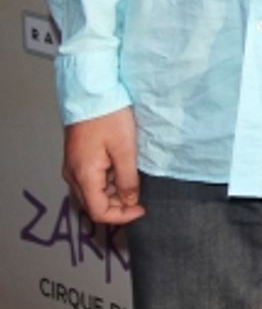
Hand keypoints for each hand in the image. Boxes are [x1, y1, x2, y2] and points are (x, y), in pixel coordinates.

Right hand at [63, 108, 144, 224]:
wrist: (91, 92)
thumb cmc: (109, 117)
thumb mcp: (125, 149)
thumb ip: (128, 179)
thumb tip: (130, 201)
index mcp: (84, 176)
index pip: (99, 212)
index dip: (121, 216)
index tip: (142, 209)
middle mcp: (73, 175)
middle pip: (94, 205)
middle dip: (118, 207)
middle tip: (140, 197)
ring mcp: (74, 166)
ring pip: (93, 193)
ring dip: (113, 194)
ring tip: (134, 181)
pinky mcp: (78, 158)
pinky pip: (92, 180)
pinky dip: (108, 182)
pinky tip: (123, 170)